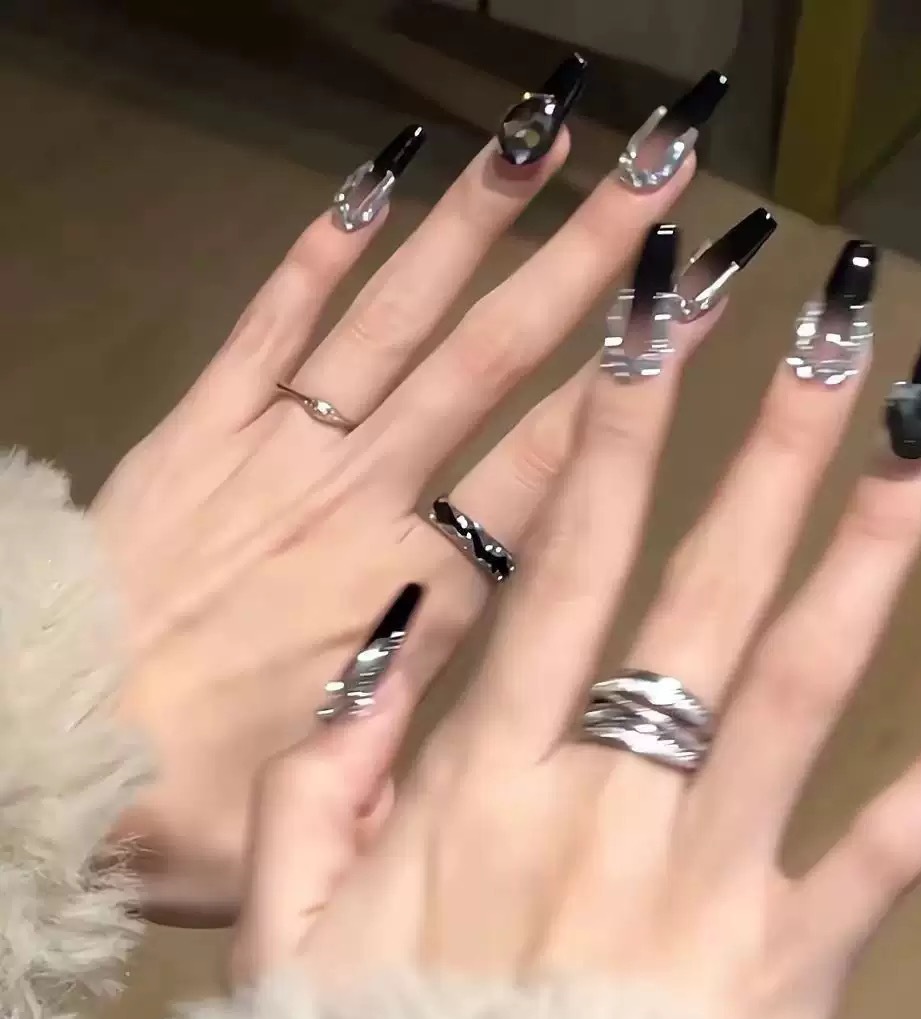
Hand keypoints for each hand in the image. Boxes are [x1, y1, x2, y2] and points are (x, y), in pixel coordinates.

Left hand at [91, 66, 742, 923]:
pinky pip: (268, 325)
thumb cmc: (189, 805)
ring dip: (472, 226)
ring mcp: (272, 451)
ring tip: (543, 138)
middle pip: (490, 364)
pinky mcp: (194, 430)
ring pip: (392, 320)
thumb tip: (515, 648)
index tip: (690, 307)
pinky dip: (321, 250)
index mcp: (406, 599)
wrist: (30, 756)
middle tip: (659, 174)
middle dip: (584, 266)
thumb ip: (450, 712)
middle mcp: (355, 501)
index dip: (630, 386)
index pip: (545, 470)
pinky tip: (379, 174)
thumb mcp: (341, 812)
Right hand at [234, 240, 920, 1018]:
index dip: (616, 433)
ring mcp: (712, 878)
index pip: (567, 563)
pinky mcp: (792, 963)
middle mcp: (608, 801)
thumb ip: (324, 772)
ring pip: (802, 681)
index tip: (660, 321)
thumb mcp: (288, 919)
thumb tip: (394, 634)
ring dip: (869, 547)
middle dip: (764, 442)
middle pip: (699, 587)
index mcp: (487, 778)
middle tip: (832, 327)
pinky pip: (892, 844)